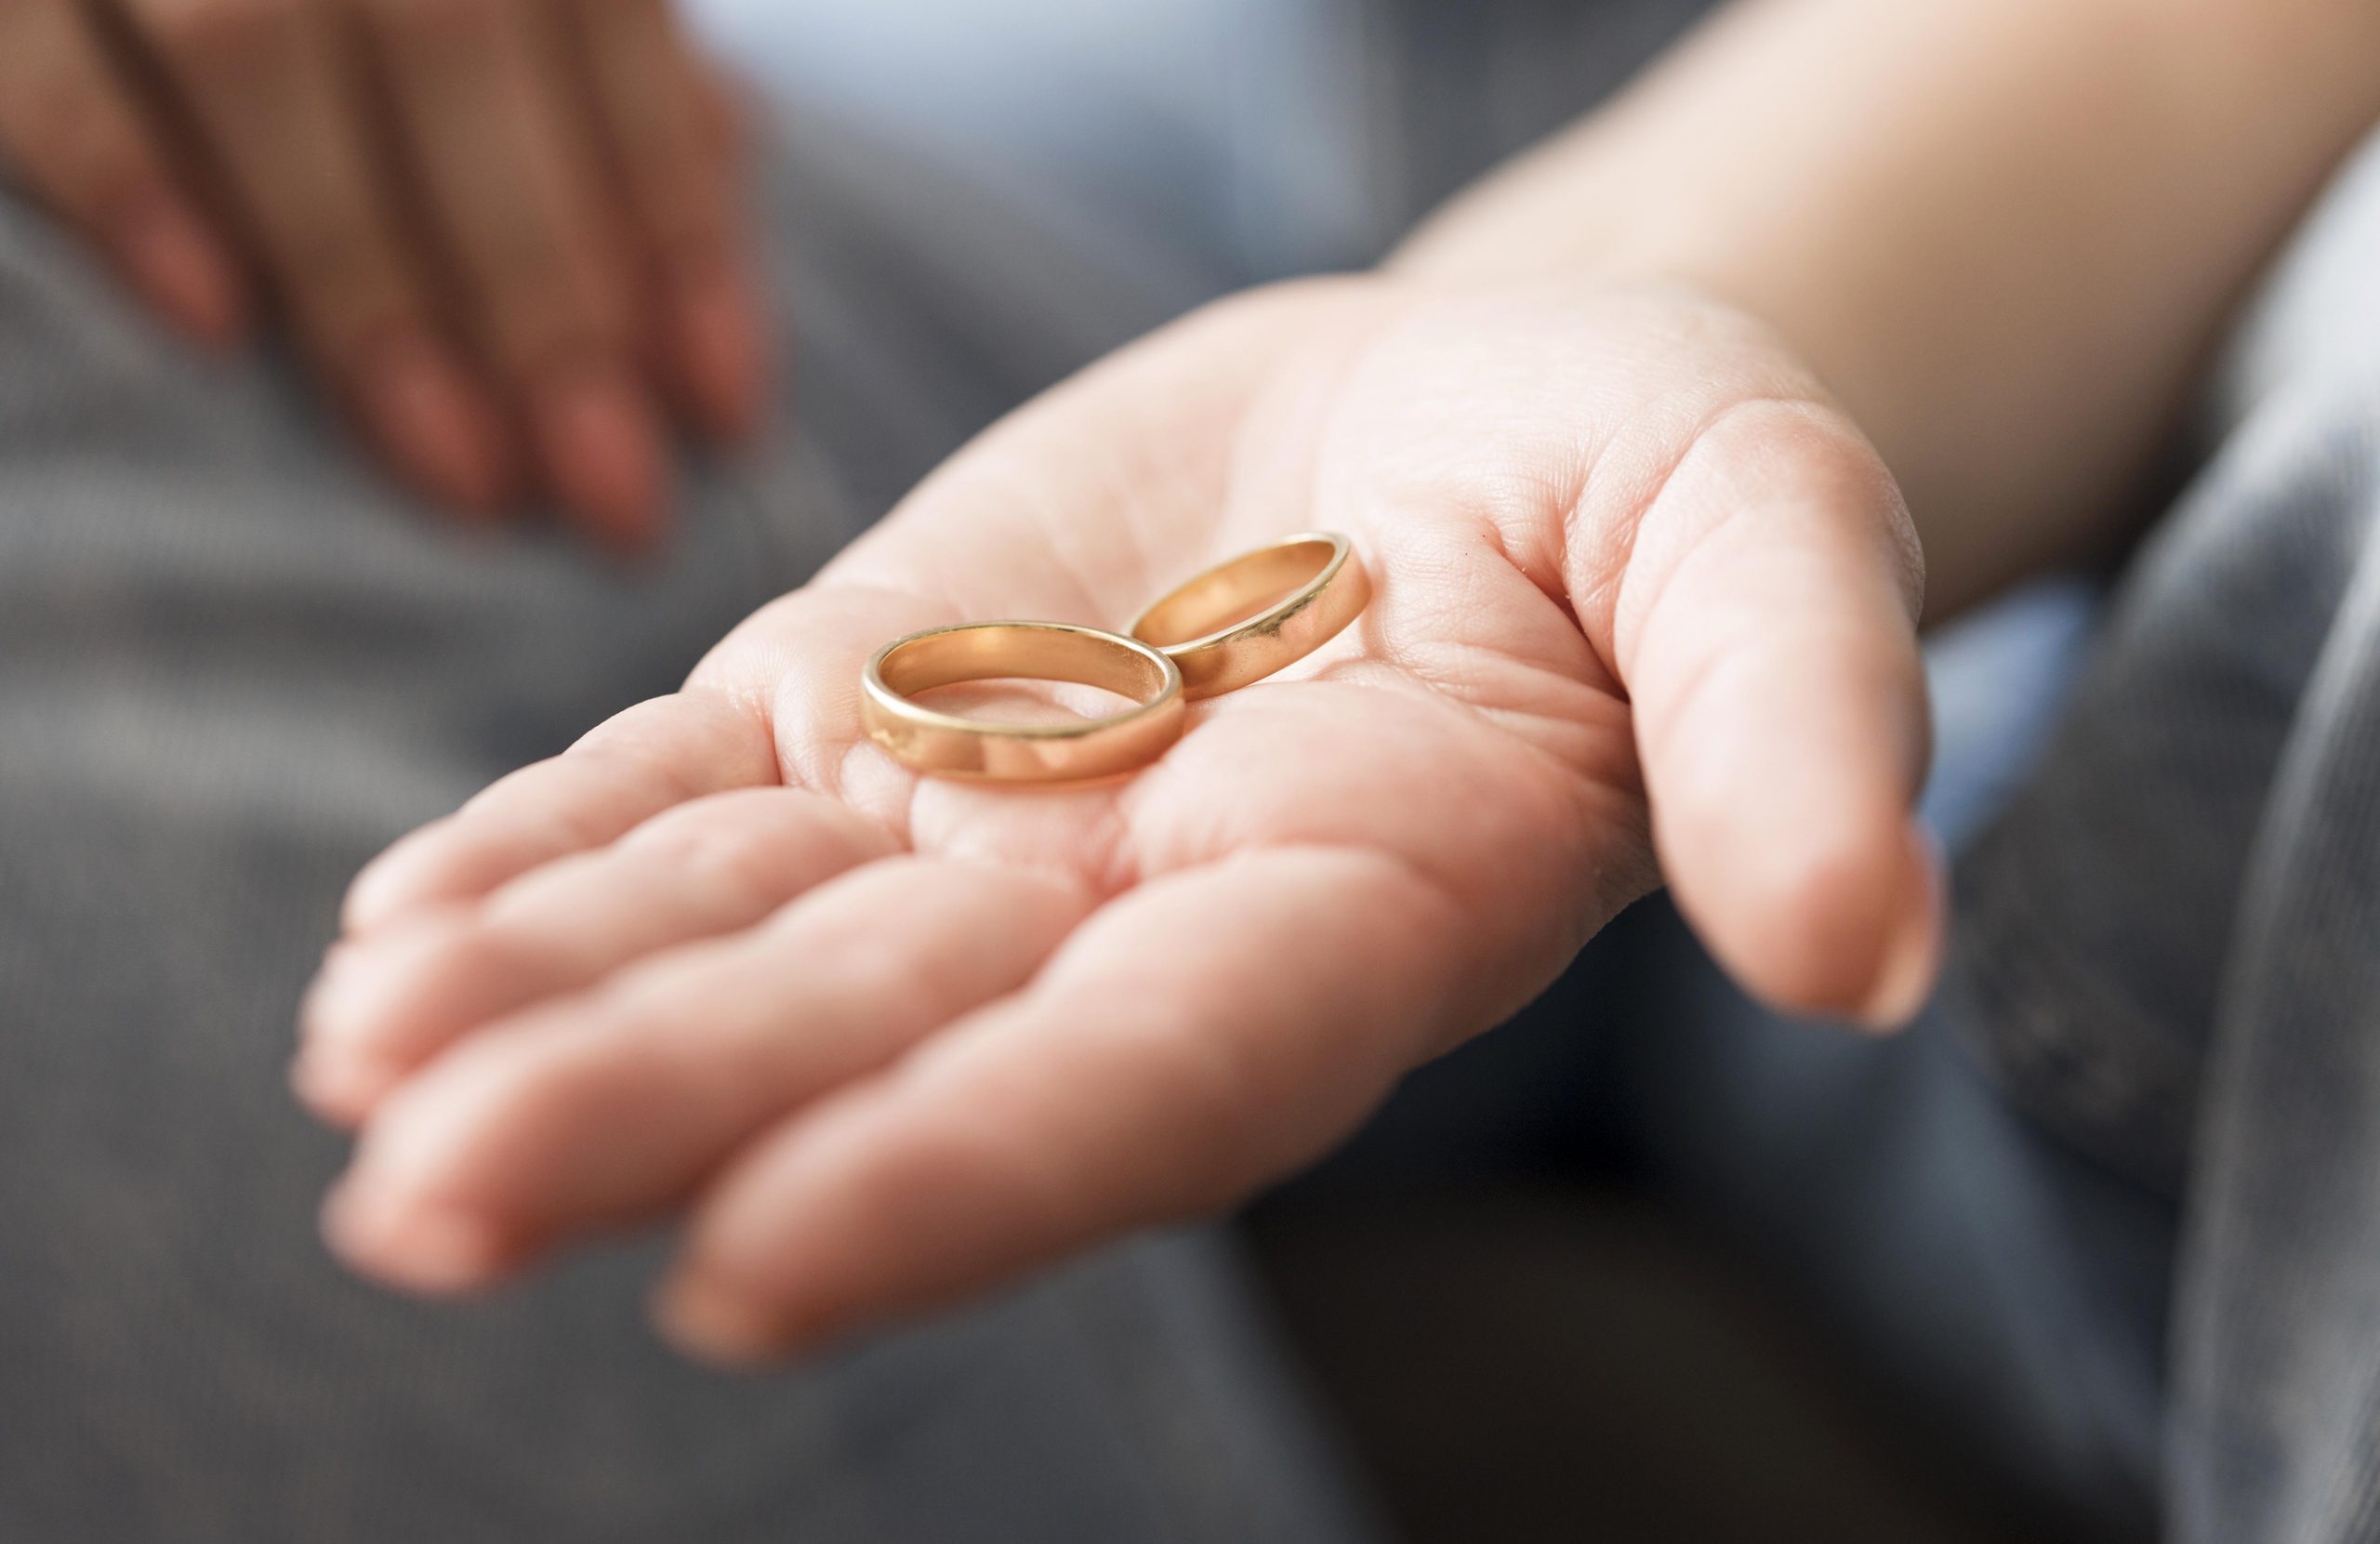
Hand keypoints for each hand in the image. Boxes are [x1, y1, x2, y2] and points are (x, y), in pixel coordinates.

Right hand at [0, 0, 760, 545]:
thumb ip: (614, 71)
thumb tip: (723, 206)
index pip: (604, 20)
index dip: (673, 219)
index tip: (725, 413)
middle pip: (454, 41)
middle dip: (546, 293)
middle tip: (613, 500)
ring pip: (255, 53)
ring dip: (370, 286)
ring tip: (463, 475)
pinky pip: (28, 51)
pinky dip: (115, 174)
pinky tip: (209, 324)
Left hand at [296, 277, 1938, 1360]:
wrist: (1470, 409)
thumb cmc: (1646, 482)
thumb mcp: (1763, 537)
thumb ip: (1799, 723)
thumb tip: (1866, 949)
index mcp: (1350, 917)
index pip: (1147, 1085)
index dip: (963, 1173)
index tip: (742, 1270)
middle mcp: (1133, 918)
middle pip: (885, 1040)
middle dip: (661, 1121)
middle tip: (423, 1205)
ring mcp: (981, 815)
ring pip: (747, 933)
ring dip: (551, 1003)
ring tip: (362, 1069)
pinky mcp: (874, 694)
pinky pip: (692, 794)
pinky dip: (551, 857)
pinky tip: (403, 938)